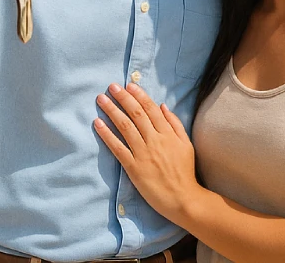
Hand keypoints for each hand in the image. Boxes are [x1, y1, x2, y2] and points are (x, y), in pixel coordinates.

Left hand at [95, 83, 203, 225]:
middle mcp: (154, 140)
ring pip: (125, 127)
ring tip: (101, 99)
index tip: (129, 85)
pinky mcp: (133, 167)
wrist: (183, 198)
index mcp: (168, 133)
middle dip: (123, 98)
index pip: (150, 109)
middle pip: (136, 114)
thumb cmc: (185, 171)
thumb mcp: (186, 144)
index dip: (138, 95)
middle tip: (111, 86)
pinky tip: (98, 123)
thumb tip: (162, 105)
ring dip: (112, 111)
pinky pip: (117, 148)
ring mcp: (143, 153)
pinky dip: (107, 134)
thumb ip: (175, 124)